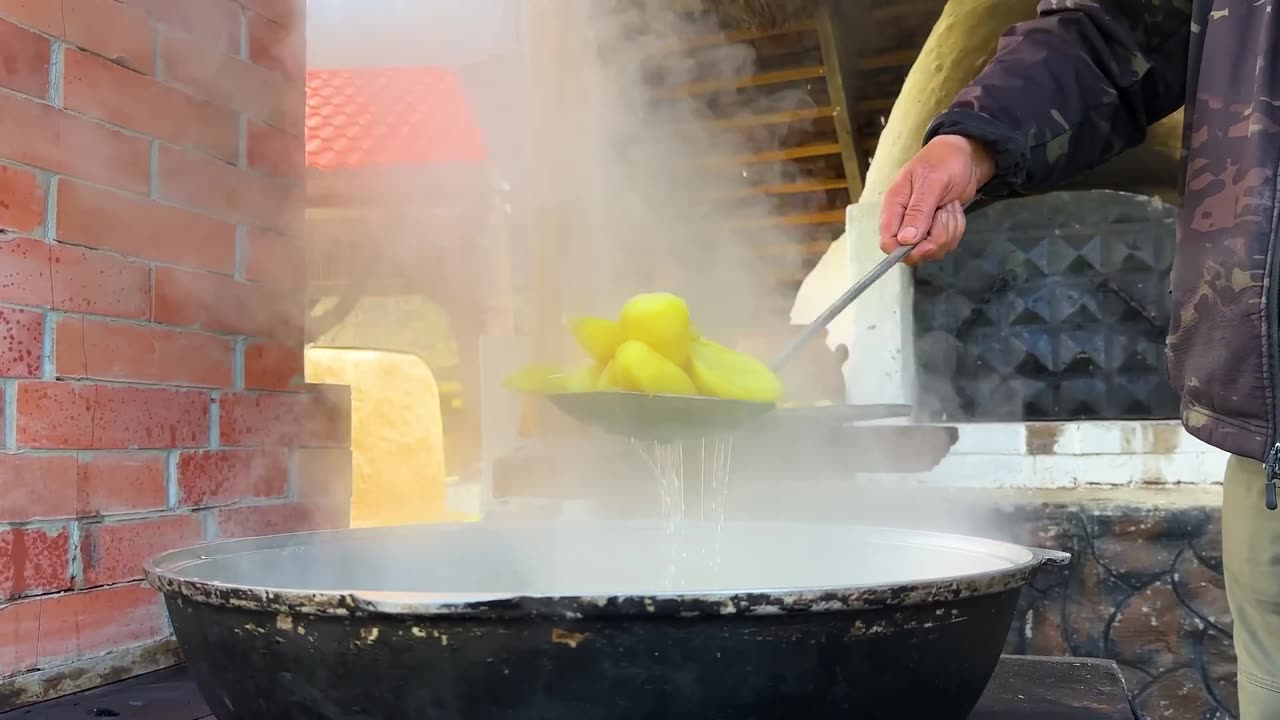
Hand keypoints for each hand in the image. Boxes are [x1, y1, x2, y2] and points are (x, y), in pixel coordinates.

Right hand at [879, 134, 994, 264]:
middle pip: (912, 252)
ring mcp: (921, 226)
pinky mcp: (937, 228)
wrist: (967, 155)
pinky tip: (953, 210)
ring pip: (932, 250)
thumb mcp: (931, 182)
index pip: (888, 241)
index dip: (904, 249)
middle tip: (944, 215)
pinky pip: (945, 244)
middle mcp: (904, 219)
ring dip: (948, 232)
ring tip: (949, 207)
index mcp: (894, 205)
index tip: (925, 239)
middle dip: (935, 239)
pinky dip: (955, 230)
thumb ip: (918, 211)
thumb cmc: (945, 160)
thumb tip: (905, 240)